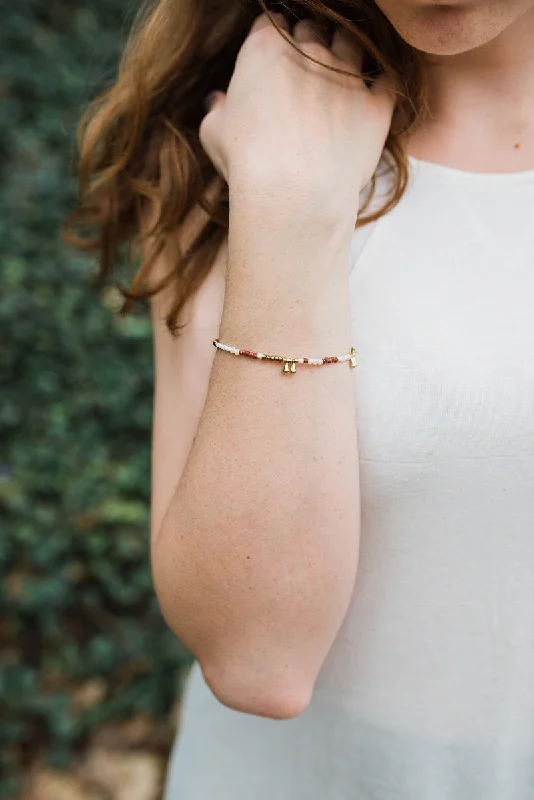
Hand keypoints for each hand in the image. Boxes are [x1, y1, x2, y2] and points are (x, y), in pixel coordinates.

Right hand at [199, 12, 394, 227]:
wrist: (294, 194)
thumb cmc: (248, 164)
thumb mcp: (215, 134)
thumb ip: (219, 110)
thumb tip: (220, 104)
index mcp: (265, 49)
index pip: (270, 26)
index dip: (271, 46)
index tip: (270, 67)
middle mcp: (310, 51)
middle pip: (311, 30)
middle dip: (306, 47)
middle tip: (301, 80)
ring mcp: (348, 75)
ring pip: (351, 43)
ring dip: (343, 54)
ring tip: (336, 82)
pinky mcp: (377, 104)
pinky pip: (387, 80)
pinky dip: (379, 84)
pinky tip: (369, 98)